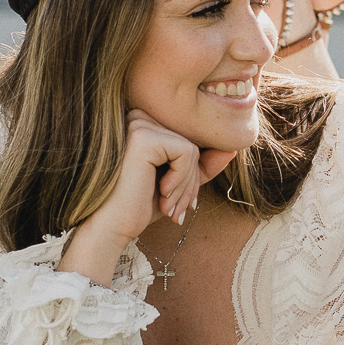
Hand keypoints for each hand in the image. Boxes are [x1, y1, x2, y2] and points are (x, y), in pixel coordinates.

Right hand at [61, 110, 225, 283]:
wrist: (111, 227)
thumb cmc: (139, 206)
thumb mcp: (177, 184)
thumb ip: (201, 166)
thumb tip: (232, 149)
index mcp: (144, 124)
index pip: (188, 141)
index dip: (192, 175)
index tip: (184, 203)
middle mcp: (139, 116)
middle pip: (191, 143)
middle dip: (191, 182)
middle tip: (179, 211)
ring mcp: (139, 123)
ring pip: (191, 149)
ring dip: (187, 185)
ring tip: (170, 208)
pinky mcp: (144, 136)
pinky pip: (186, 153)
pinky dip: (182, 180)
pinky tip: (161, 194)